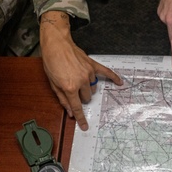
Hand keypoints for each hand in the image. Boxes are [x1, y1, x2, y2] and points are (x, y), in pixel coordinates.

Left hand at [39, 11, 121, 129]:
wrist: (56, 44)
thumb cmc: (51, 62)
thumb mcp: (53, 83)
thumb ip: (62, 99)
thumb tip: (70, 112)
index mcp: (70, 87)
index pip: (77, 107)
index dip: (80, 118)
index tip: (84, 127)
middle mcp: (81, 82)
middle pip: (86, 98)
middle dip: (81, 97)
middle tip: (73, 90)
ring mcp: (88, 73)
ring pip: (92, 88)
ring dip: (87, 88)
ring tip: (77, 79)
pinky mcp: (92, 65)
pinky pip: (106, 73)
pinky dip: (113, 77)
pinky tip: (120, 82)